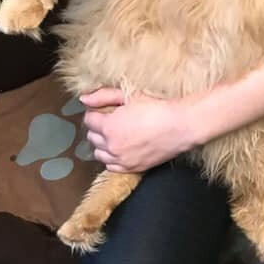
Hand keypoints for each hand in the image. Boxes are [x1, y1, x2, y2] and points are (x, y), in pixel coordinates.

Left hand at [80, 87, 194, 171]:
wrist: (180, 126)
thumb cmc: (157, 107)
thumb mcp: (130, 95)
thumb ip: (104, 96)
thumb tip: (83, 99)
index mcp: (109, 126)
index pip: (89, 120)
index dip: (96, 112)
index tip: (105, 110)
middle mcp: (111, 146)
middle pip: (92, 137)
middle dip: (98, 128)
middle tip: (112, 120)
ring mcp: (121, 160)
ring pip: (100, 154)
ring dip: (103, 144)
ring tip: (117, 134)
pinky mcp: (132, 168)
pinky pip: (111, 166)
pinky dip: (112, 158)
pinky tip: (122, 148)